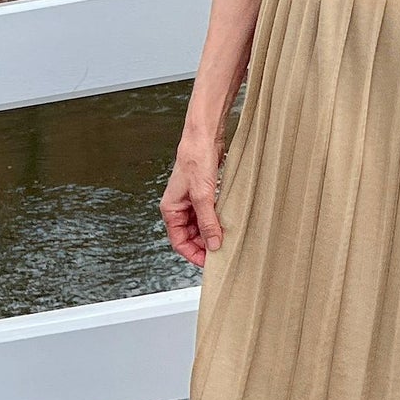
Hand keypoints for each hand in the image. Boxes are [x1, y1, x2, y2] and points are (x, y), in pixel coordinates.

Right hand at [161, 134, 224, 267]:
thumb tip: (214, 245)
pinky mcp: (203, 194)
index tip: (211, 263)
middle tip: (222, 253)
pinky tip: (227, 224)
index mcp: (171, 210)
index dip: (194, 254)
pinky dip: (216, 222)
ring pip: (200, 227)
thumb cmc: (196, 160)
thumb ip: (208, 222)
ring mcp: (191, 201)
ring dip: (211, 234)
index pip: (180, 242)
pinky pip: (208, 215)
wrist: (203, 137)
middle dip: (204, 246)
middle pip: (190, 237)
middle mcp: (179, 207)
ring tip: (226, 239)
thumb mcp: (203, 195)